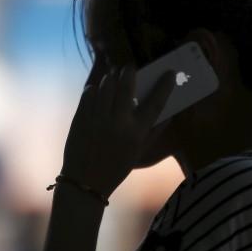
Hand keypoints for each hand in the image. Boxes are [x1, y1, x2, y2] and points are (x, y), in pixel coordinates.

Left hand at [60, 59, 172, 198]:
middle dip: (130, 72)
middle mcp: (118, 123)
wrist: (86, 181)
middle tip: (130, 68)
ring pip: (106, 85)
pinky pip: (89, 93)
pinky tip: (98, 91)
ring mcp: (97, 118)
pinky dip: (94, 89)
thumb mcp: (140, 152)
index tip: (170, 73)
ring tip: (113, 78)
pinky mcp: (81, 117)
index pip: (156, 102)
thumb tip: (169, 113)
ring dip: (111, 78)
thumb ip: (155, 131)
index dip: (164, 85)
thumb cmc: (117, 167)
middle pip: (126, 85)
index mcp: (137, 132)